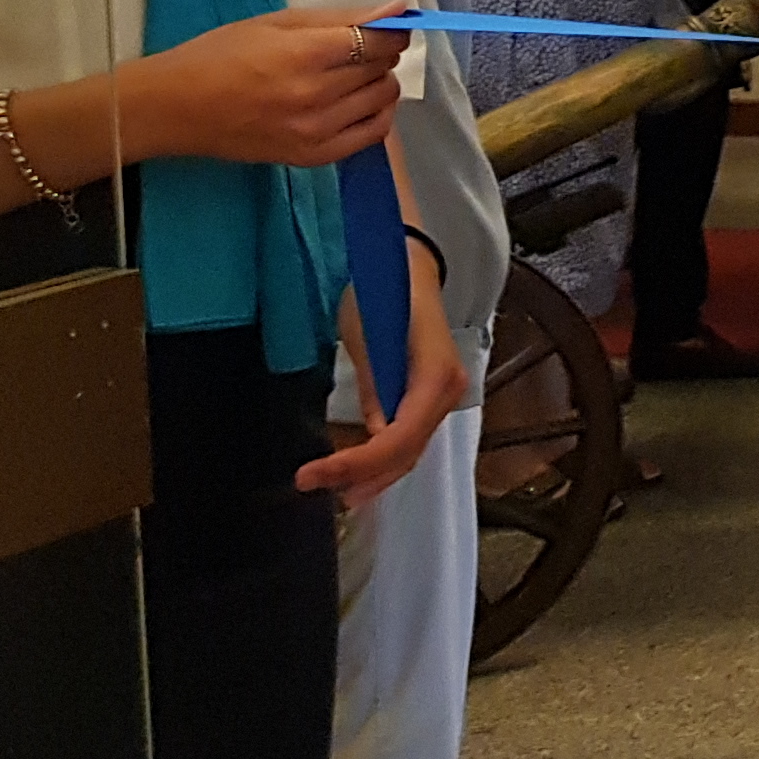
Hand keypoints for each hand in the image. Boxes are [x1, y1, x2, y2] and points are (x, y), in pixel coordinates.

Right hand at [130, 7, 406, 166]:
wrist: (174, 108)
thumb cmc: (218, 55)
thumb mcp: (275, 23)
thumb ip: (340, 19)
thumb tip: (396, 11)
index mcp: (304, 56)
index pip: (378, 42)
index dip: (391, 32)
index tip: (386, 28)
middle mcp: (316, 97)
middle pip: (381, 69)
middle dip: (380, 54)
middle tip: (357, 49)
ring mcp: (316, 132)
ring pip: (382, 100)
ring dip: (378, 82)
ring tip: (351, 75)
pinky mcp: (313, 157)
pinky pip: (372, 135)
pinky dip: (376, 115)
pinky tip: (358, 103)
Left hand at [301, 229, 465, 508]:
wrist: (408, 269)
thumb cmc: (385, 293)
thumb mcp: (367, 335)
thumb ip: (374, 384)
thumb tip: (372, 432)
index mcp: (436, 378)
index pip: (397, 439)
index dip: (356, 464)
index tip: (310, 474)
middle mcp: (447, 393)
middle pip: (406, 452)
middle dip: (363, 476)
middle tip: (313, 485)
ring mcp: (442, 397)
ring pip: (410, 450)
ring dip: (373, 474)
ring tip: (333, 489)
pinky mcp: (429, 398)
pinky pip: (409, 438)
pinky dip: (382, 458)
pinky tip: (359, 470)